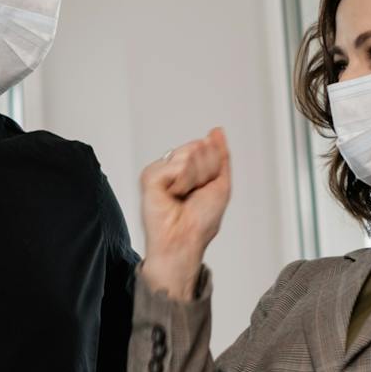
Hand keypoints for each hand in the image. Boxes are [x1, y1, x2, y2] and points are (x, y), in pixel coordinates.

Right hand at [138, 128, 231, 300]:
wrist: (185, 239)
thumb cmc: (200, 221)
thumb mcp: (221, 183)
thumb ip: (220, 155)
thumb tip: (217, 131)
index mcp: (188, 168)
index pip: (205, 146)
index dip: (213, 167)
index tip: (205, 188)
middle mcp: (172, 167)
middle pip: (198, 147)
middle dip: (205, 172)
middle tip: (194, 193)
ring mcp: (160, 171)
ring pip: (188, 153)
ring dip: (194, 178)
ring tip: (183, 195)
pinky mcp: (149, 177)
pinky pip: (176, 165)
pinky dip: (182, 183)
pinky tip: (173, 195)